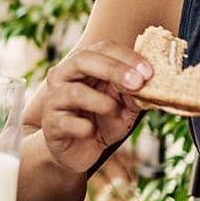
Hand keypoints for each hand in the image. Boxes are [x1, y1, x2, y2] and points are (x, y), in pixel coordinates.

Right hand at [41, 42, 150, 172]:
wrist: (79, 151)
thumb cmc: (102, 121)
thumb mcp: (124, 105)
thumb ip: (133, 92)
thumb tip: (147, 82)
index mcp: (81, 64)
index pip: (102, 48)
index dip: (126, 57)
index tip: (148, 72)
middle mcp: (62, 76)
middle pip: (83, 60)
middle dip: (113, 69)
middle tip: (138, 83)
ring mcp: (53, 99)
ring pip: (75, 92)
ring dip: (103, 103)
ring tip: (115, 113)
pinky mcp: (50, 125)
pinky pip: (68, 123)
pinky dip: (85, 128)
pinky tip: (91, 132)